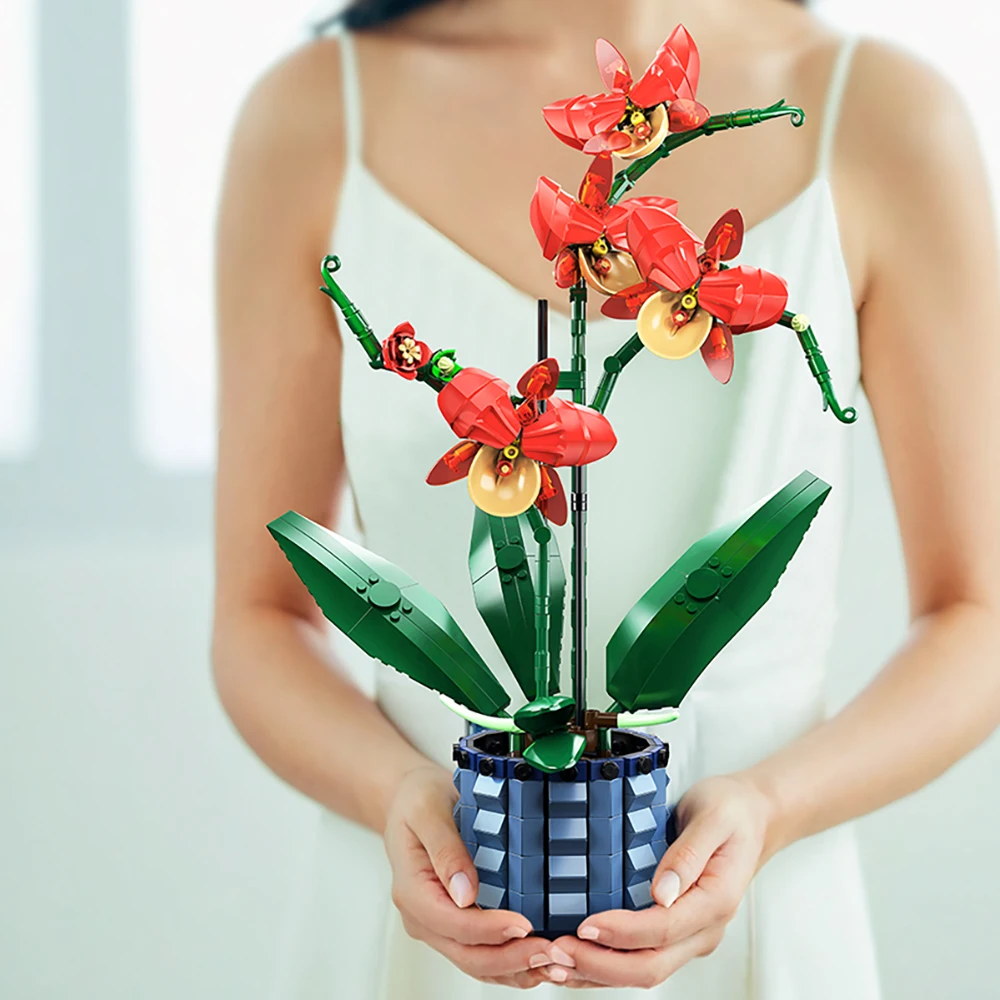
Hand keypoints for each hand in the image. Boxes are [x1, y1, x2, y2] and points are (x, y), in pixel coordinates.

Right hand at [383, 764, 553, 987]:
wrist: (410, 800)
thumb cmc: (416, 800)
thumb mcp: (427, 810)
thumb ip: (445, 848)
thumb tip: (465, 893)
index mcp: (412, 891)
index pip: (453, 924)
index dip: (490, 930)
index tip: (525, 925)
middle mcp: (424, 916)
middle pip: (468, 953)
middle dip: (512, 959)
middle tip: (551, 953)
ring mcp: (439, 924)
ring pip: (477, 962)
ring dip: (516, 969)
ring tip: (553, 964)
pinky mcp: (456, 922)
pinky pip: (483, 951)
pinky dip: (511, 961)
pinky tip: (539, 960)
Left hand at [542, 773, 772, 988]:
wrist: (753, 817)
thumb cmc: (732, 812)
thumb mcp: (713, 817)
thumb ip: (689, 854)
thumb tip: (663, 892)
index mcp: (715, 901)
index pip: (663, 930)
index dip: (622, 933)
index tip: (585, 926)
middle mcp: (703, 929)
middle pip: (650, 966)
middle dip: (600, 965)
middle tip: (556, 951)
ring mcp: (690, 934)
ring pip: (642, 970)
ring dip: (596, 973)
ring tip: (553, 963)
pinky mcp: (674, 930)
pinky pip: (640, 958)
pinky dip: (605, 964)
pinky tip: (574, 959)